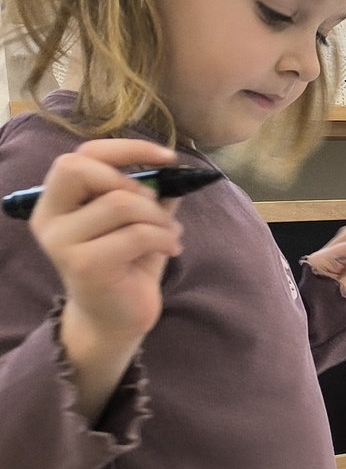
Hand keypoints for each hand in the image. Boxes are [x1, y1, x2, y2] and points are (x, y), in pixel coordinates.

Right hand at [29, 140, 184, 422]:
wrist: (116, 319)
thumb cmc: (127, 265)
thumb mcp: (138, 222)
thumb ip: (149, 193)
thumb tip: (172, 167)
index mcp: (56, 201)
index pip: (80, 155)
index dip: (126, 149)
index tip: (168, 157)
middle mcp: (49, 218)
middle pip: (81, 169)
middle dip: (133, 184)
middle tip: (155, 209)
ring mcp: (62, 242)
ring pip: (120, 203)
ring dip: (159, 216)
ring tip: (170, 234)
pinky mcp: (85, 265)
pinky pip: (137, 234)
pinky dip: (165, 237)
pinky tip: (172, 249)